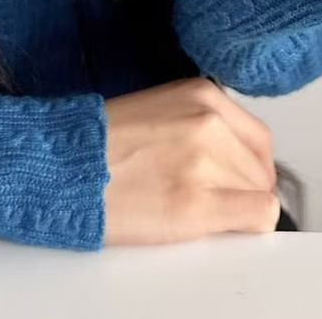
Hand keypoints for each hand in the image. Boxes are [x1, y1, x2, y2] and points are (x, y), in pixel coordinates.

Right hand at [104, 78, 278, 244]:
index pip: (259, 139)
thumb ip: (203, 125)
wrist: (61, 168)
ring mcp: (205, 160)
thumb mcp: (161, 112)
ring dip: (236, 207)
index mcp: (203, 95)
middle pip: (260, 168)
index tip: (238, 181)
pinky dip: (249, 226)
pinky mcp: (196, 202)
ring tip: (195, 209)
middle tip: (211, 201)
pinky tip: (219, 225)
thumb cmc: (99, 145)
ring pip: (259, 192)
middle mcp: (209, 122)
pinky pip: (258, 216)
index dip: (249, 167)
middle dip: (243, 189)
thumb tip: (237, 159)